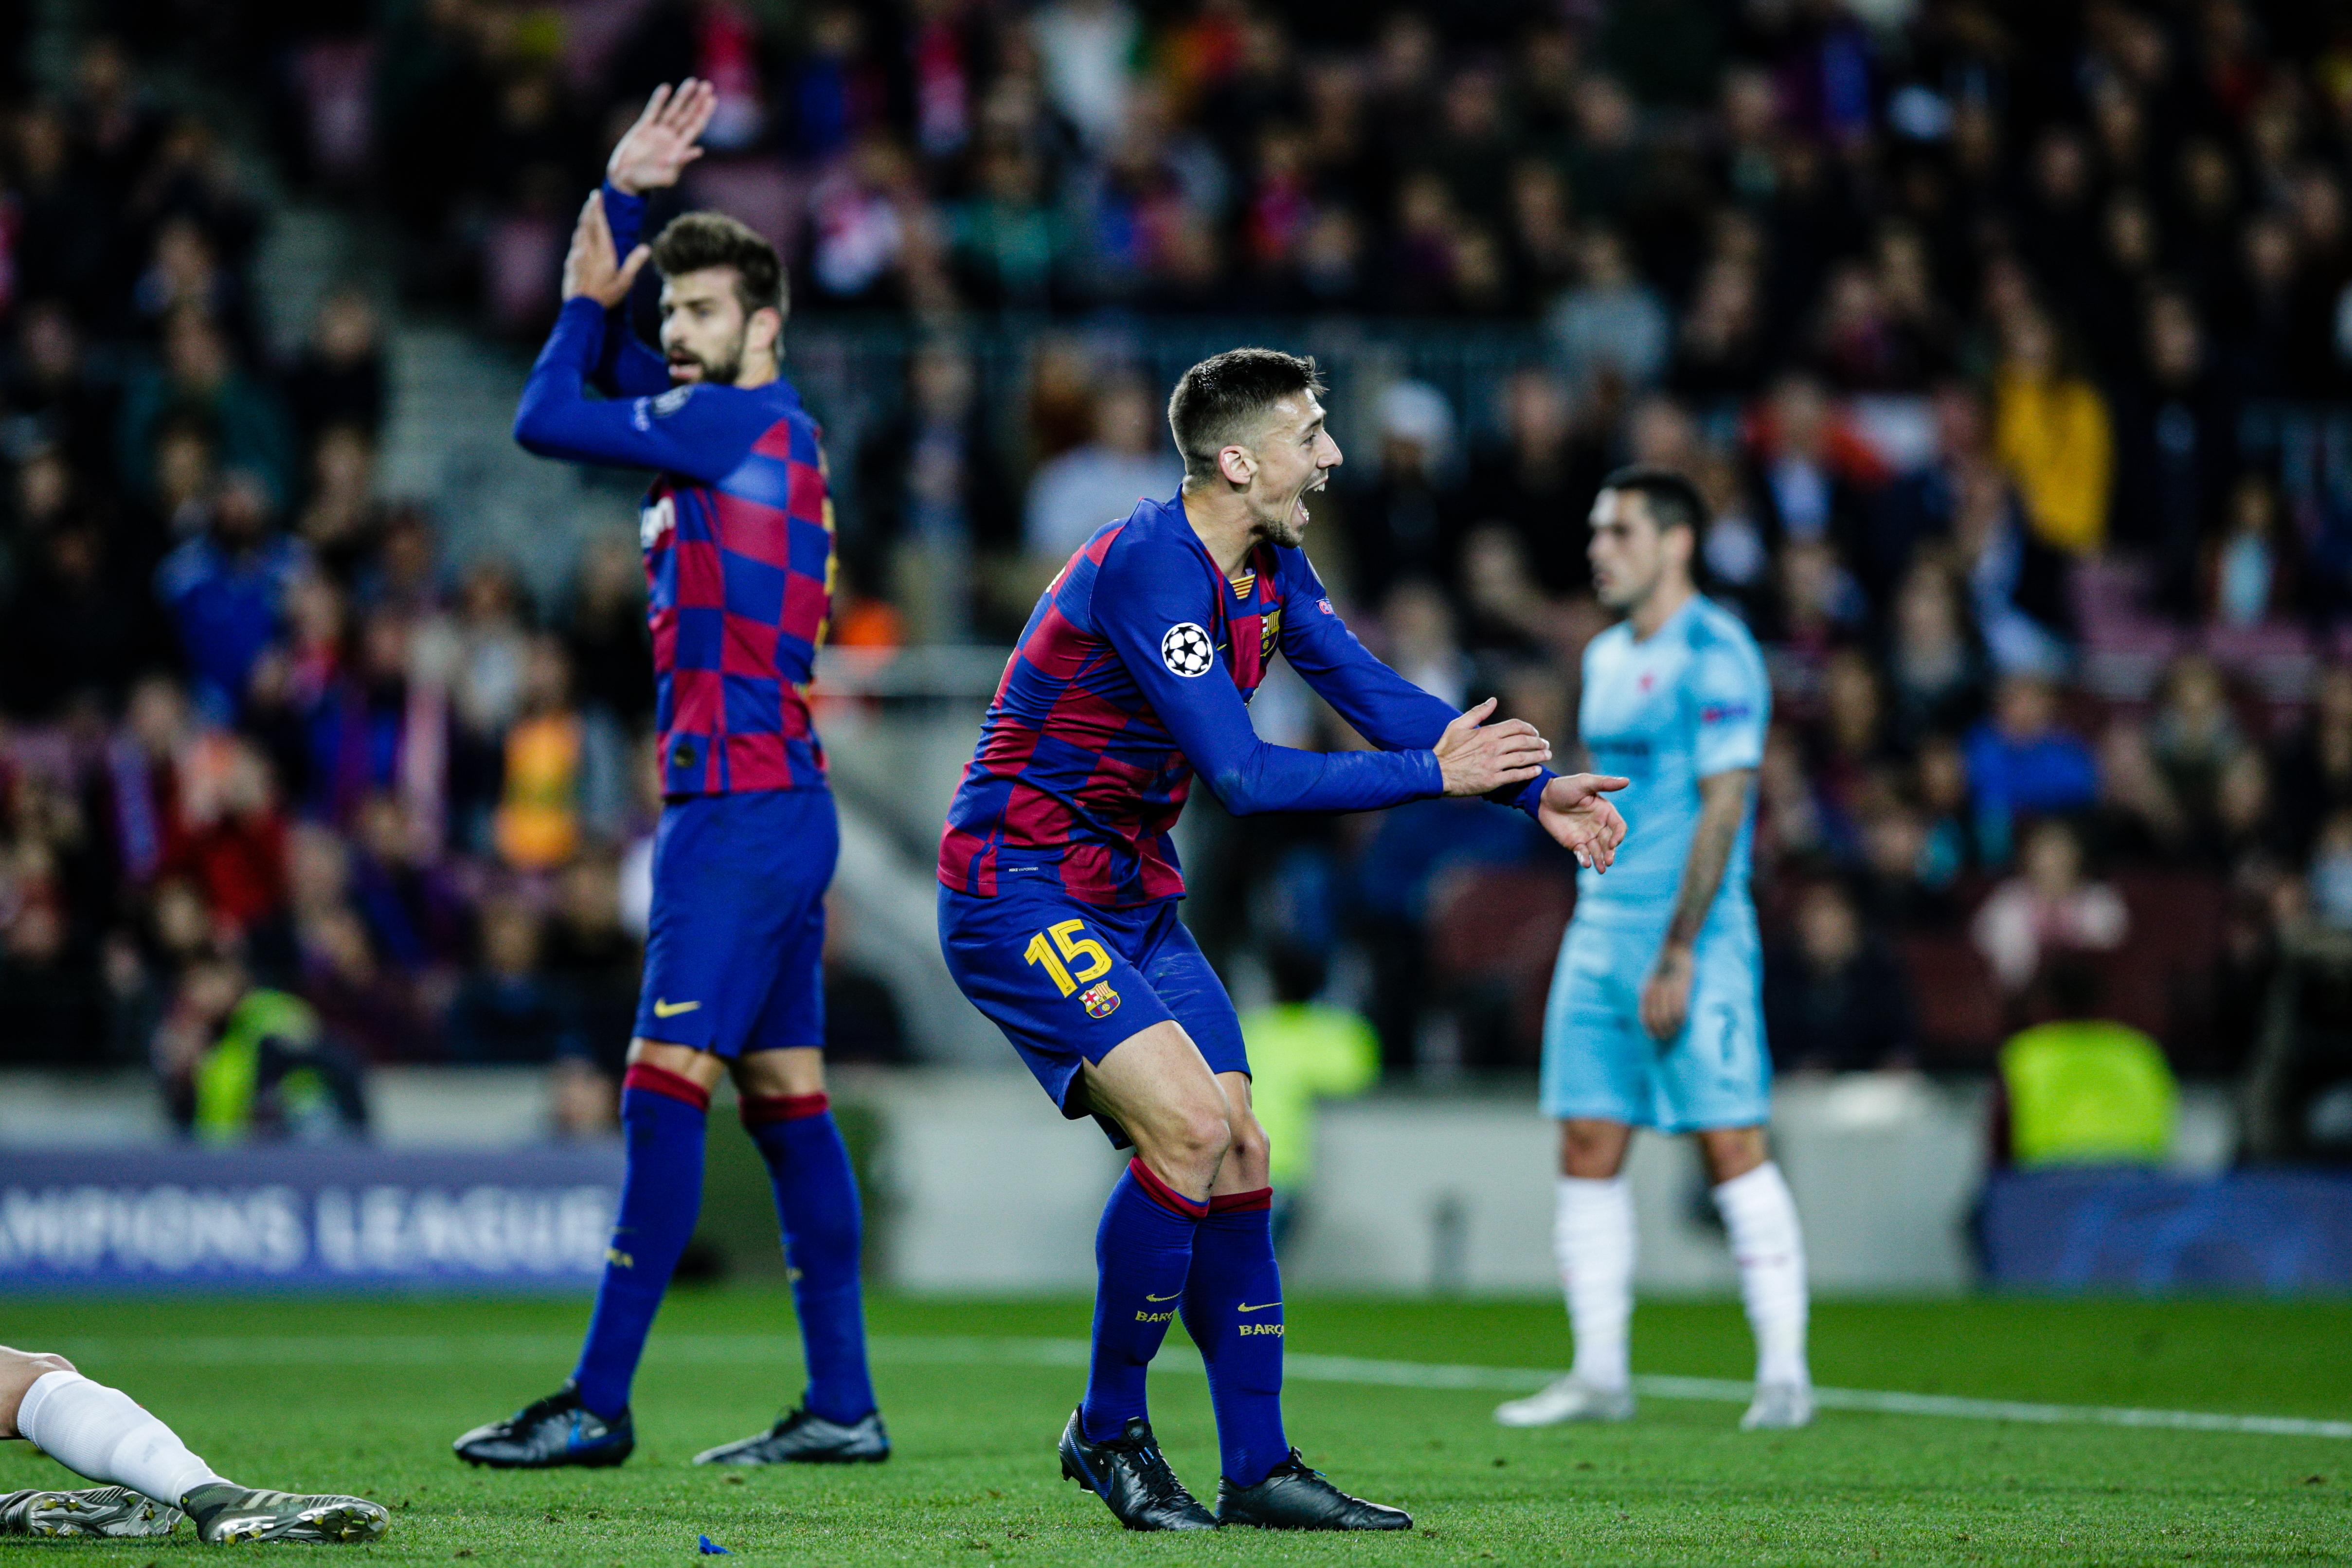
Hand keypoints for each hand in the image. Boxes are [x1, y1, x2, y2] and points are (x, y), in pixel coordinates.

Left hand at [562, 190, 650, 307]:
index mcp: (603, 252)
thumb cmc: (606, 296)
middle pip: (587, 223)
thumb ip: (634, 264)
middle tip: (593, 197)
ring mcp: (577, 255)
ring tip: (588, 212)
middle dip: (590, 208)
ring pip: (579, 232)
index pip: (599, 224)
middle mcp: (588, 250)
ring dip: (584, 219)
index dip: (598, 208)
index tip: (597, 195)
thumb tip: (646, 248)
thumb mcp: (624, 283)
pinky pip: (575, 243)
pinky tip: (582, 234)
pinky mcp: (570, 263)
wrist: (581, 308)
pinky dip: (580, 234)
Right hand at [607, 79, 715, 194]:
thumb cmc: (648, 182)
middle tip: (707, 85)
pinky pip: (653, 111)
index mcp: (679, 148)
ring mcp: (658, 132)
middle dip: (697, 101)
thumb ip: (682, 162)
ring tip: (692, 82)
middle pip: (688, 115)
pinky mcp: (644, 128)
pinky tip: (666, 88)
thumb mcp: (667, 175)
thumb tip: (699, 150)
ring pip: (673, 110)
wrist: (625, 180)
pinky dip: (659, 100)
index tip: (712, 99)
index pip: (695, 127)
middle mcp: (671, 138)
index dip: (704, 113)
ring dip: (682, 96)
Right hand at [1434, 697, 1551, 797]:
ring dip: (1539, 756)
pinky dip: (1529, 772)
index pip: (1516, 726)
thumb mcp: (1458, 725)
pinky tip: (1537, 771)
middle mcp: (1493, 747)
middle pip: (1524, 741)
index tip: (1535, 733)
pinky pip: (1516, 775)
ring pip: (1523, 758)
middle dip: (1538, 742)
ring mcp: (1493, 764)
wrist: (1436, 773)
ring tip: (1547, 755)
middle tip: (1545, 745)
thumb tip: (1493, 700)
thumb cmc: (1446, 749)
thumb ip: (1478, 712)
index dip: (1530, 728)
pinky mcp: (1492, 780)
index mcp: (1487, 733)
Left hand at [1536, 772, 1628, 870]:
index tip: (1613, 843)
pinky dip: (1585, 859)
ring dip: (1601, 859)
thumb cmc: (1564, 787)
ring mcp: (1587, 835)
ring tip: (1602, 869)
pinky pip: (1583, 853)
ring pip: (1598, 850)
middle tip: (1608, 861)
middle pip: (1610, 842)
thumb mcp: (1585, 782)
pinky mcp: (1574, 842)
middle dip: (1610, 852)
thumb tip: (1626, 780)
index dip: (1618, 835)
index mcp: (1605, 811)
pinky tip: (1586, 863)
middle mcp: (1598, 825)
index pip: (1618, 827)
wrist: (1542, 797)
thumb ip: (1605, 783)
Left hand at [1640, 942, 1694, 1042]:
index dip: (1649, 1027)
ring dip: (1671, 1026)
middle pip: (1656, 1017)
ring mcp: (1669, 988)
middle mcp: (1655, 991)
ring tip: (1674, 1033)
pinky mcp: (1681, 985)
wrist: (1674, 949)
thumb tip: (1649, 1012)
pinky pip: (1680, 1006)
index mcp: (1646, 990)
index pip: (1645, 1014)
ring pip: (1668, 1014)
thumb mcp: (1651, 980)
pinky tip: (1683, 1022)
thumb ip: (1650, 995)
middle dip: (1661, 1030)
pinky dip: (1681, 1017)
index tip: (1653, 1037)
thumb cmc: (1664, 967)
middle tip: (1666, 1037)